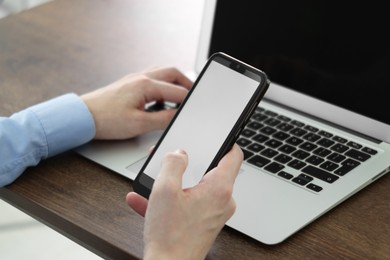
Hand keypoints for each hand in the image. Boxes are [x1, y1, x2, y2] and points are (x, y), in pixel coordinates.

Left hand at [81, 67, 191, 139]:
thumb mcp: (139, 124)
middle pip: (173, 73)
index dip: (189, 101)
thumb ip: (163, 119)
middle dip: (187, 83)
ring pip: (163, 72)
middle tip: (195, 94)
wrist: (83, 116)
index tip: (197, 107)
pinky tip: (162, 94)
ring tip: (182, 93)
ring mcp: (134, 78)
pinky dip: (163, 82)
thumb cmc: (107, 119)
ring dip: (175, 81)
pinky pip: (152, 76)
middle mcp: (141, 77)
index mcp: (145, 85)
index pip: (177, 92)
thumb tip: (178, 116)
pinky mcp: (129, 83)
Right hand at [126, 144, 242, 259]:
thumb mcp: (164, 190)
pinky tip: (145, 201)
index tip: (216, 136)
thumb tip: (179, 153)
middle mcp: (221, 201)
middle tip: (171, 158)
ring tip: (152, 181)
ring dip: (173, 183)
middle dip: (187, 163)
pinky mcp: (203, 223)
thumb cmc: (170, 236)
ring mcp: (213, 213)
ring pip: (195, 188)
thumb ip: (173, 163)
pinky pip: (187, 204)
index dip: (225, 142)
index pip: (234, 156)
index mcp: (219, 189)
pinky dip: (170, 200)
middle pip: (210, 171)